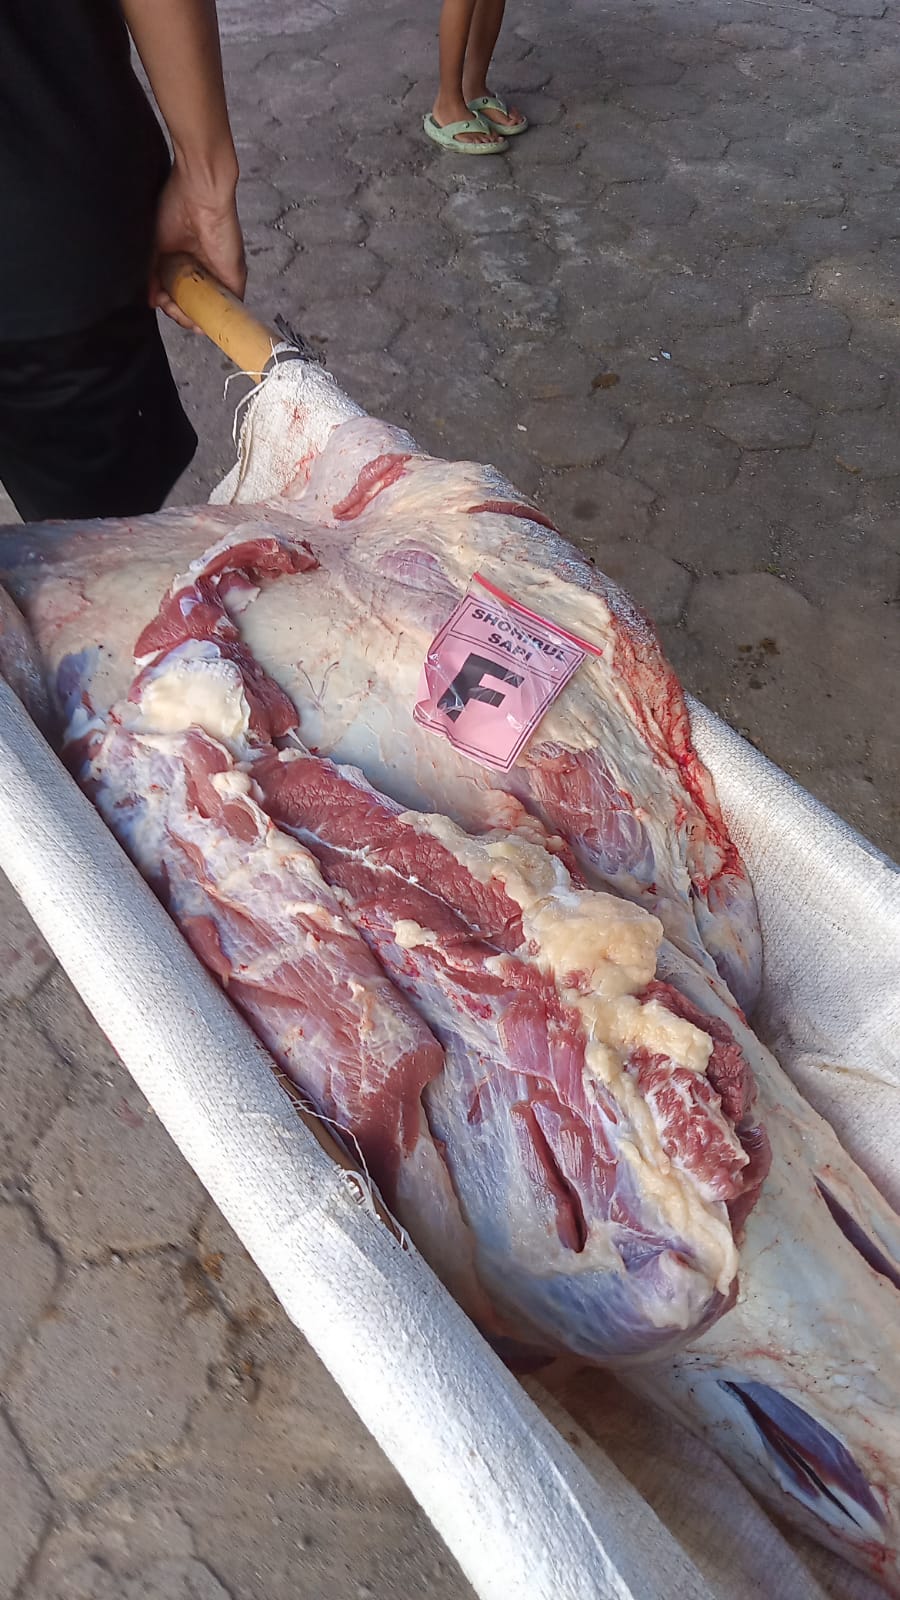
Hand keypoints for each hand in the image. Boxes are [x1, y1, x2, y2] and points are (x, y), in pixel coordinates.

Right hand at [150, 159, 245, 328]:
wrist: (199, 192)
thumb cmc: (176, 206)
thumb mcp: (154, 245)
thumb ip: (151, 274)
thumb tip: (151, 300)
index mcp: (185, 261)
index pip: (177, 294)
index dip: (166, 302)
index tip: (156, 299)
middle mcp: (203, 270)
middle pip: (192, 305)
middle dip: (177, 312)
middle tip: (165, 304)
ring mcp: (219, 276)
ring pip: (207, 311)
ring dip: (191, 318)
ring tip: (177, 310)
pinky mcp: (233, 279)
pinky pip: (225, 309)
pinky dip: (210, 317)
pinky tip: (194, 316)